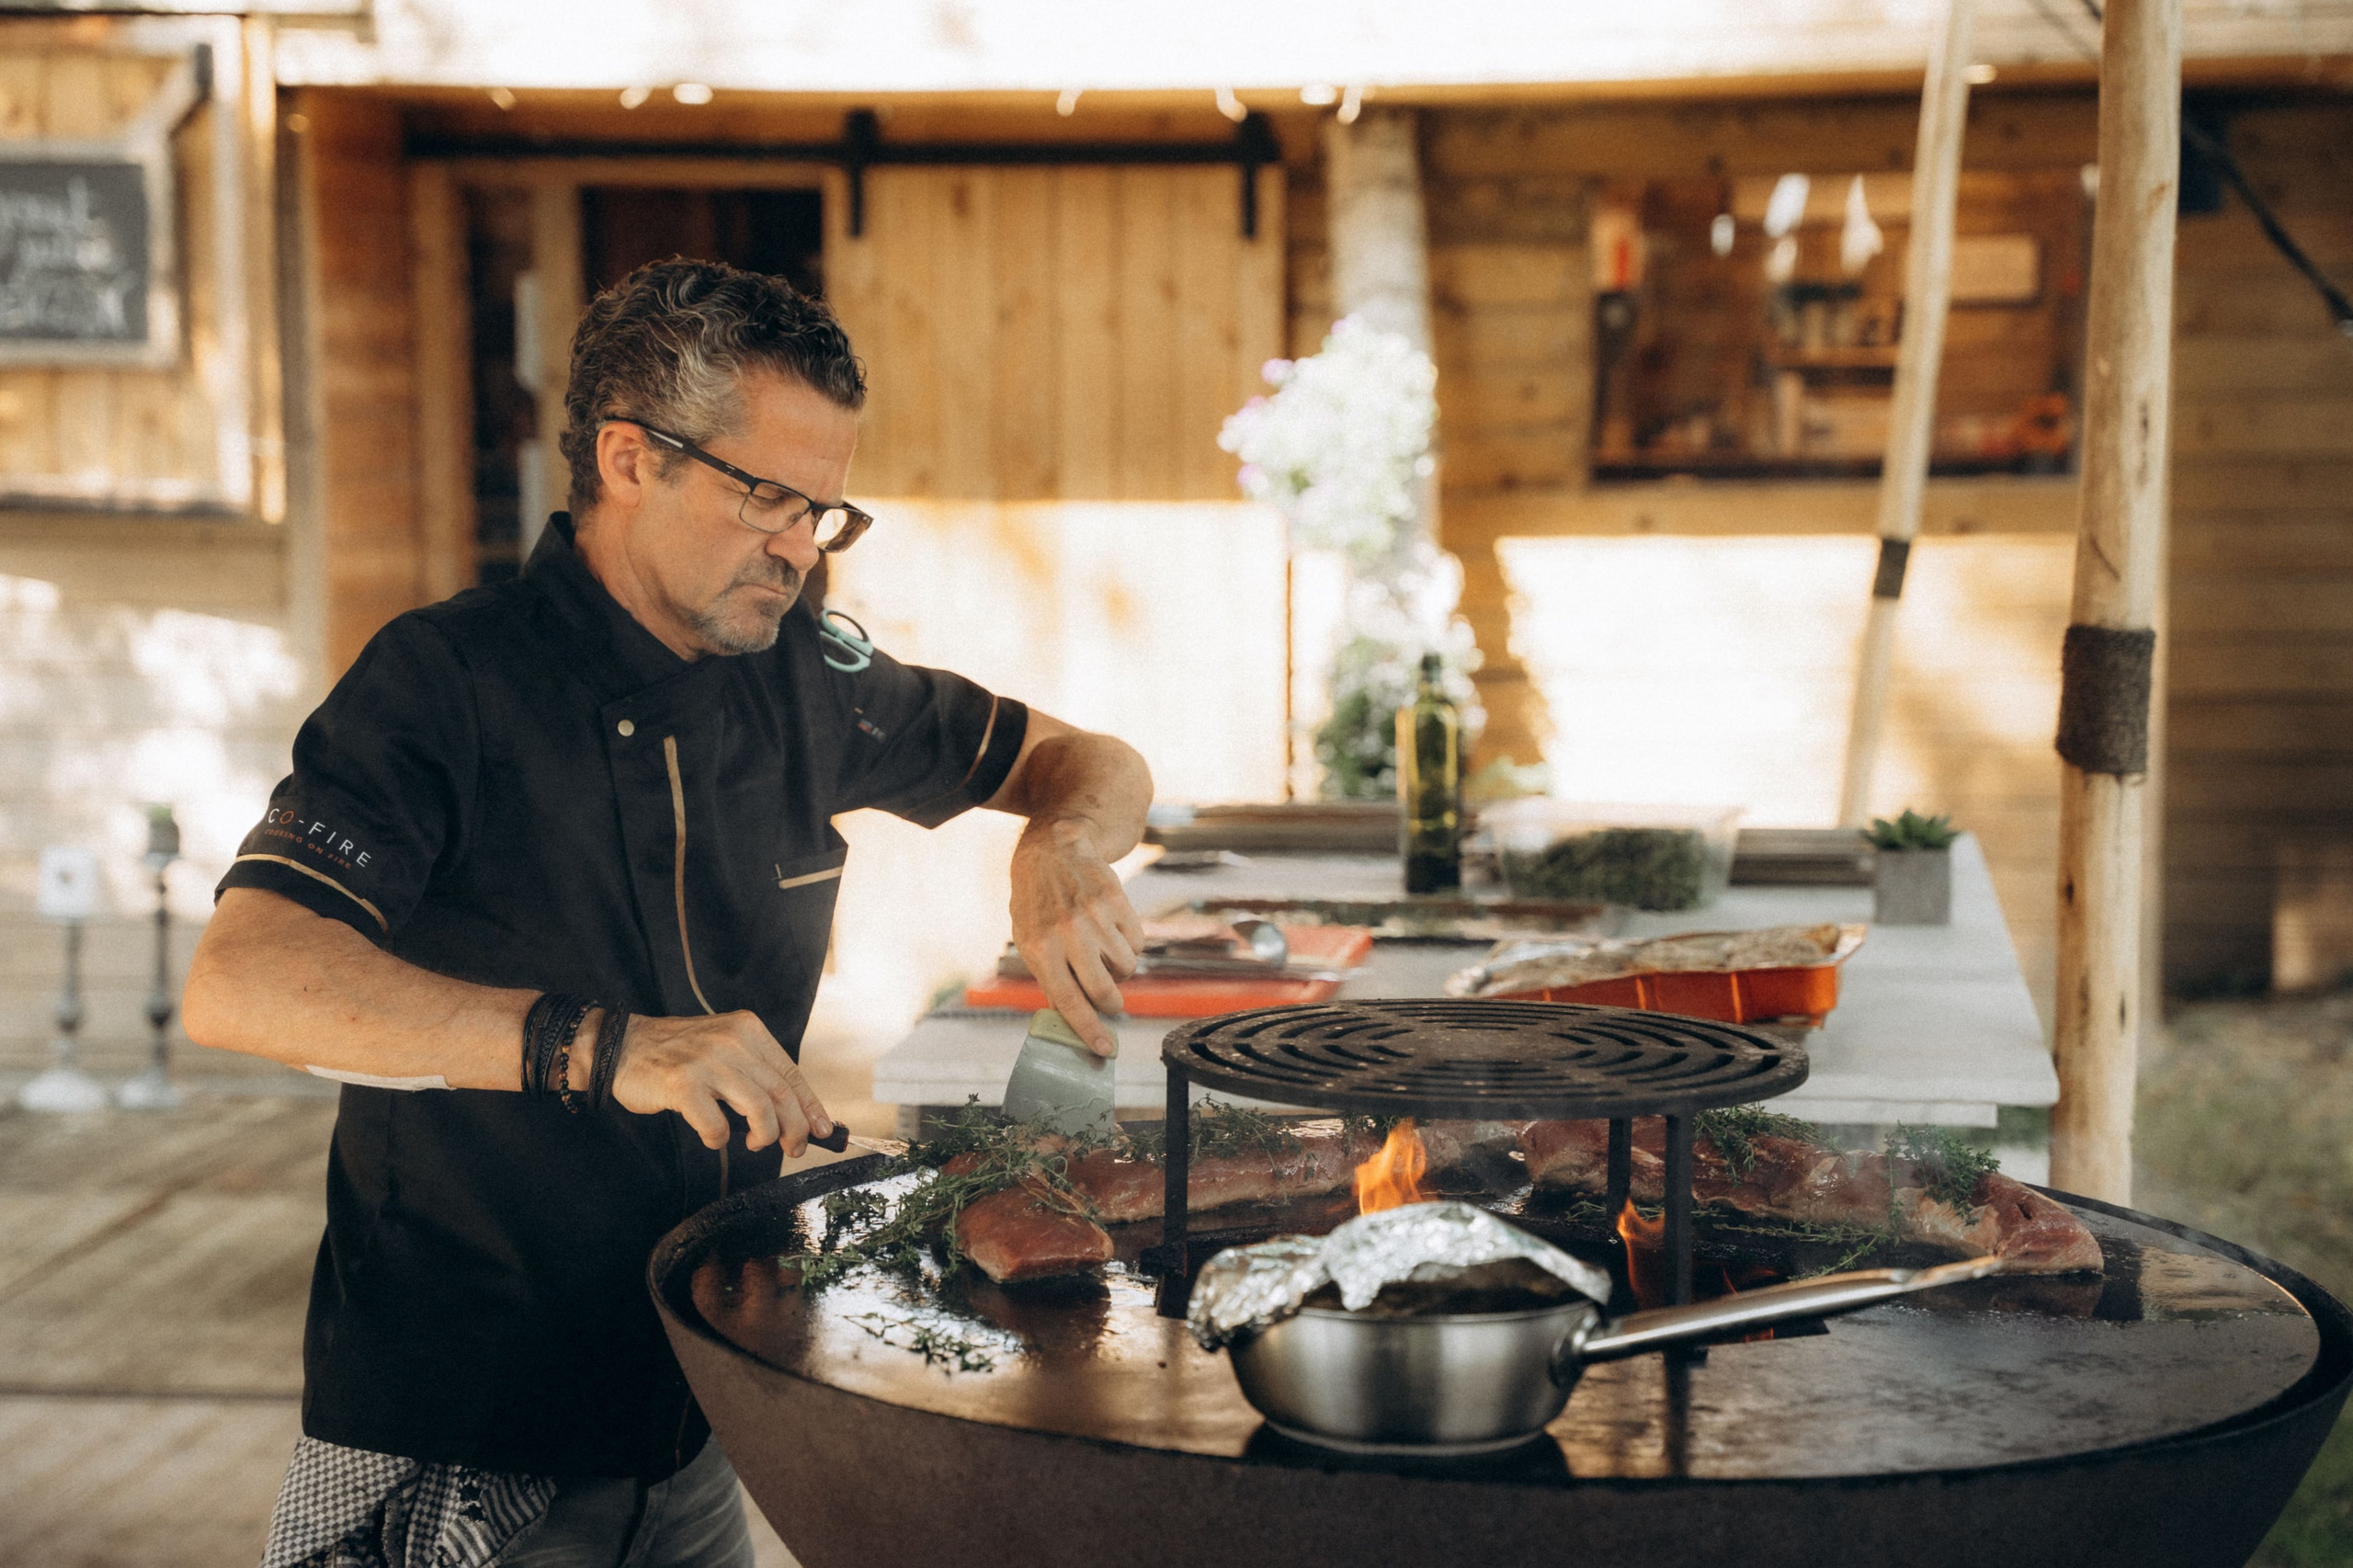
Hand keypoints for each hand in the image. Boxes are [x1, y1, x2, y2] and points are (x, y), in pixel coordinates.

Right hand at [590, 1008, 833, 1155]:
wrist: (621, 1046)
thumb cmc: (677, 1054)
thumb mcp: (723, 1046)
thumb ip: (754, 1071)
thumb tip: (794, 1111)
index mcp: (747, 1030)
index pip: (791, 1073)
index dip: (812, 1106)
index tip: (825, 1130)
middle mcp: (732, 1041)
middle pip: (781, 1094)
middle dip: (796, 1128)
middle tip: (795, 1148)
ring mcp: (707, 1061)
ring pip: (759, 1109)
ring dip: (766, 1135)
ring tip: (758, 1144)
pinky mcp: (682, 1084)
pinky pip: (717, 1126)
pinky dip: (720, 1140)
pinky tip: (713, 1137)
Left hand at [1009, 818, 1142, 1055]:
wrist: (1054, 850)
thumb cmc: (1038, 903)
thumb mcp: (1029, 939)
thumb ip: (1049, 977)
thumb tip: (1071, 1019)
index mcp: (1040, 948)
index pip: (1066, 1000)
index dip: (1087, 1029)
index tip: (1104, 1050)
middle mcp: (1067, 933)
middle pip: (1104, 990)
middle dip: (1111, 1004)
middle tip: (1109, 1000)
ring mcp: (1094, 917)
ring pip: (1126, 968)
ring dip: (1120, 970)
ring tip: (1102, 951)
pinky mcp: (1117, 901)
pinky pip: (1137, 943)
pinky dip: (1130, 946)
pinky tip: (1112, 931)